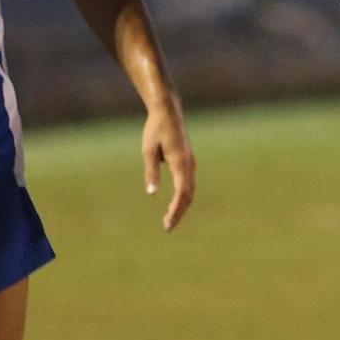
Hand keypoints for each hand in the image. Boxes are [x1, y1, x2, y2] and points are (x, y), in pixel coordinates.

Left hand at [142, 98, 195, 231]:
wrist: (168, 112)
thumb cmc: (156, 130)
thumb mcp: (148, 151)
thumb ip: (151, 172)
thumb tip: (152, 194)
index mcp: (180, 163)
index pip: (181, 192)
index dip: (175, 210)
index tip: (167, 223)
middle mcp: (189, 165)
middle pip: (188, 195)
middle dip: (179, 212)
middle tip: (167, 227)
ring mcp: (190, 164)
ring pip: (190, 190)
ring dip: (181, 206)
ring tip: (169, 220)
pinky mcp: (188, 162)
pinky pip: (188, 184)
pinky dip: (183, 197)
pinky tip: (174, 204)